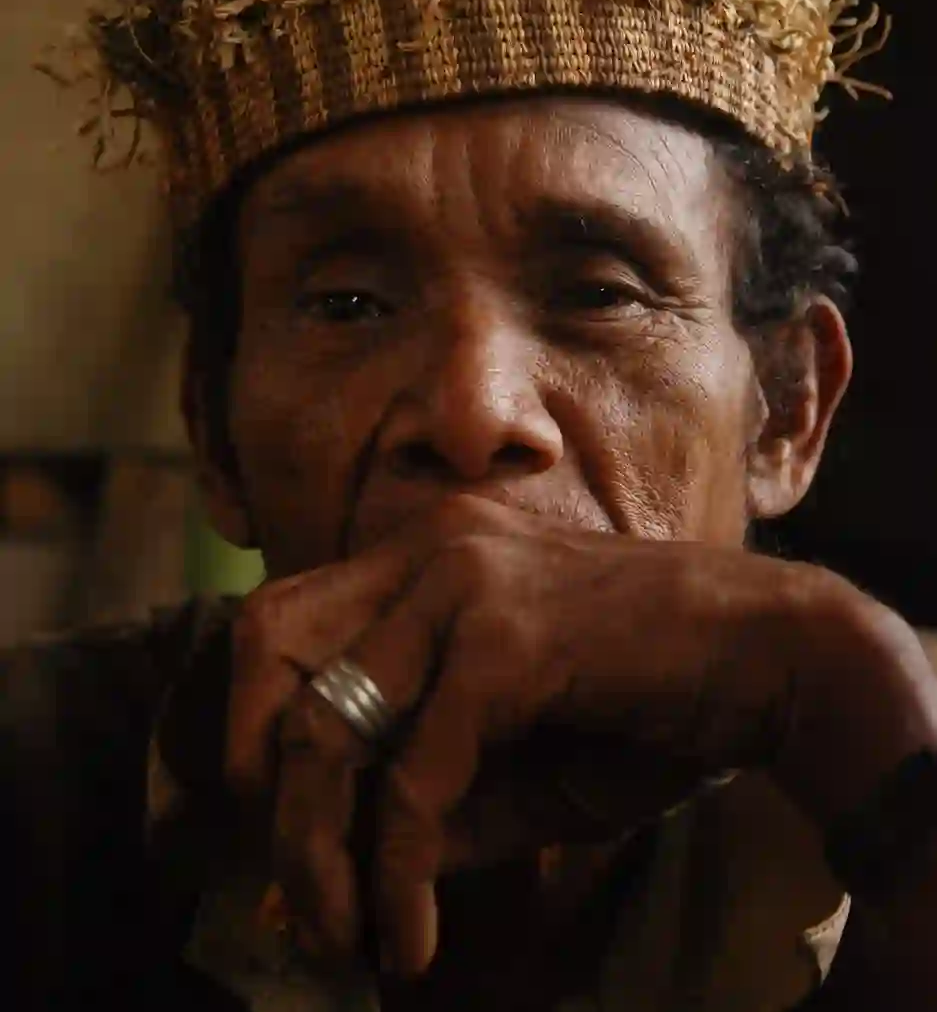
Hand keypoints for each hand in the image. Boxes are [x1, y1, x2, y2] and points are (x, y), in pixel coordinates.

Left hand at [227, 495, 833, 974]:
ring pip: (326, 722)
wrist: (774, 658)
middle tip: (294, 886)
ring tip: (341, 934)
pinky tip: (416, 935)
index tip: (278, 830)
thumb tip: (339, 877)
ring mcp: (463, 583)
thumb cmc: (649, 704)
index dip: (251, 724)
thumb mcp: (517, 762)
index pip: (281, 621)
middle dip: (255, 779)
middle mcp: (427, 549)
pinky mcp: (506, 638)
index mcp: (423, 557)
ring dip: (313, 846)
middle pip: (268, 646)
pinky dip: (399, 870)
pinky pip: (415, 776)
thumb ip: (429, 801)